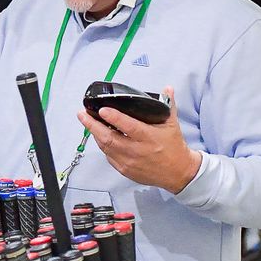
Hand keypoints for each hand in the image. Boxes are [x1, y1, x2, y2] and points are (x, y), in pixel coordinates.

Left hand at [76, 85, 200, 193]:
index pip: (129, 126)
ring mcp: (129, 161)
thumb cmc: (173, 147)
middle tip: (82, 114)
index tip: (103, 109)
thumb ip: (168, 105)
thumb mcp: (172, 124)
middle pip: (110, 138)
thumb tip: (167, 88)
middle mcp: (137, 150)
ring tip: (87, 122)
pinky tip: (98, 136)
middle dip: (93, 125)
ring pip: (106, 147)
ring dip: (94, 134)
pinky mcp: (124, 170)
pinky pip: (108, 156)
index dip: (114, 117)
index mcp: (149, 137)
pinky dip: (102, 145)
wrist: (178, 172)